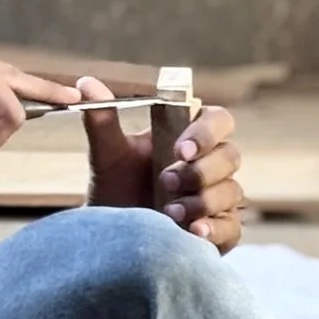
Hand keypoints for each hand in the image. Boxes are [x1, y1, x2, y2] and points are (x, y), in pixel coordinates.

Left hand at [80, 77, 246, 251]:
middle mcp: (213, 165)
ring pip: (232, 191)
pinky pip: (232, 228)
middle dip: (200, 170)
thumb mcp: (107, 154)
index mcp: (192, 137)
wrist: (111, 234)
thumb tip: (87, 84)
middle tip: (165, 180)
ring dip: (202, 200)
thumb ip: (102, 120)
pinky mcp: (222, 231)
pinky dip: (214, 229)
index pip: (219, 120)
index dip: (207, 132)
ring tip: (169, 211)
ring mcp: (220, 199)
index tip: (181, 150)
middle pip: (231, 156)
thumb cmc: (117, 187)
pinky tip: (192, 231)